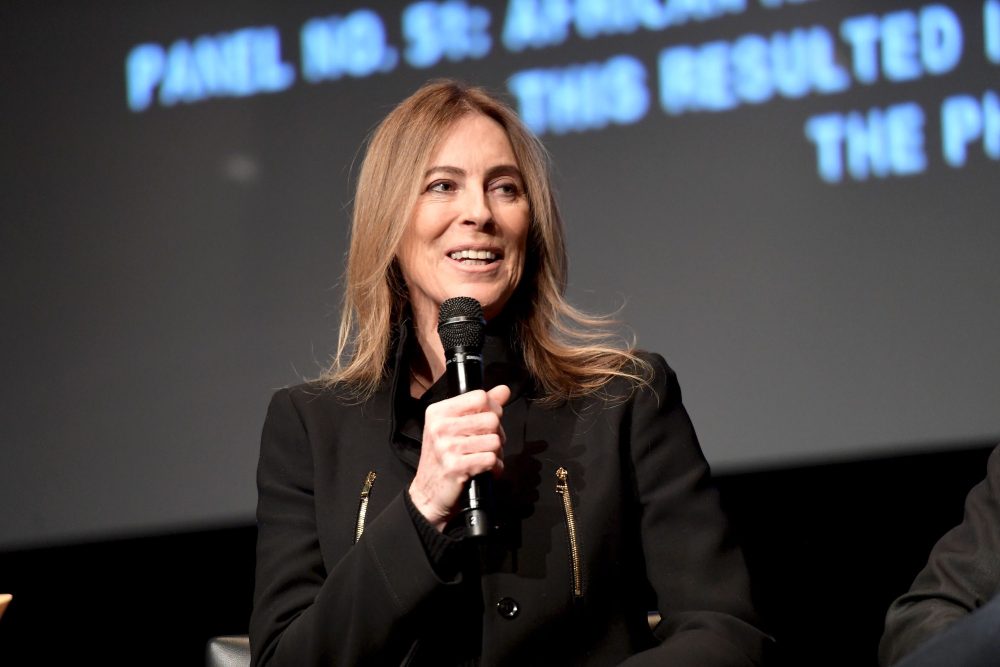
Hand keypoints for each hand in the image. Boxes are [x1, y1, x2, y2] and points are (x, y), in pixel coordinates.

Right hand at [408, 384, 510, 531]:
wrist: (427, 494)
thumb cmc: (444, 459)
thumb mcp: (455, 427)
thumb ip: (480, 407)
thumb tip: (504, 390)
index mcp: (438, 412)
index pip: (480, 397)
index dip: (494, 408)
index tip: (490, 421)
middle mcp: (440, 426)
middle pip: (491, 419)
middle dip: (497, 434)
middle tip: (487, 445)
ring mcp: (446, 447)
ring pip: (494, 440)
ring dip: (496, 453)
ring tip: (484, 458)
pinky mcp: (455, 466)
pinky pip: (491, 459)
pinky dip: (495, 467)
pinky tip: (485, 470)